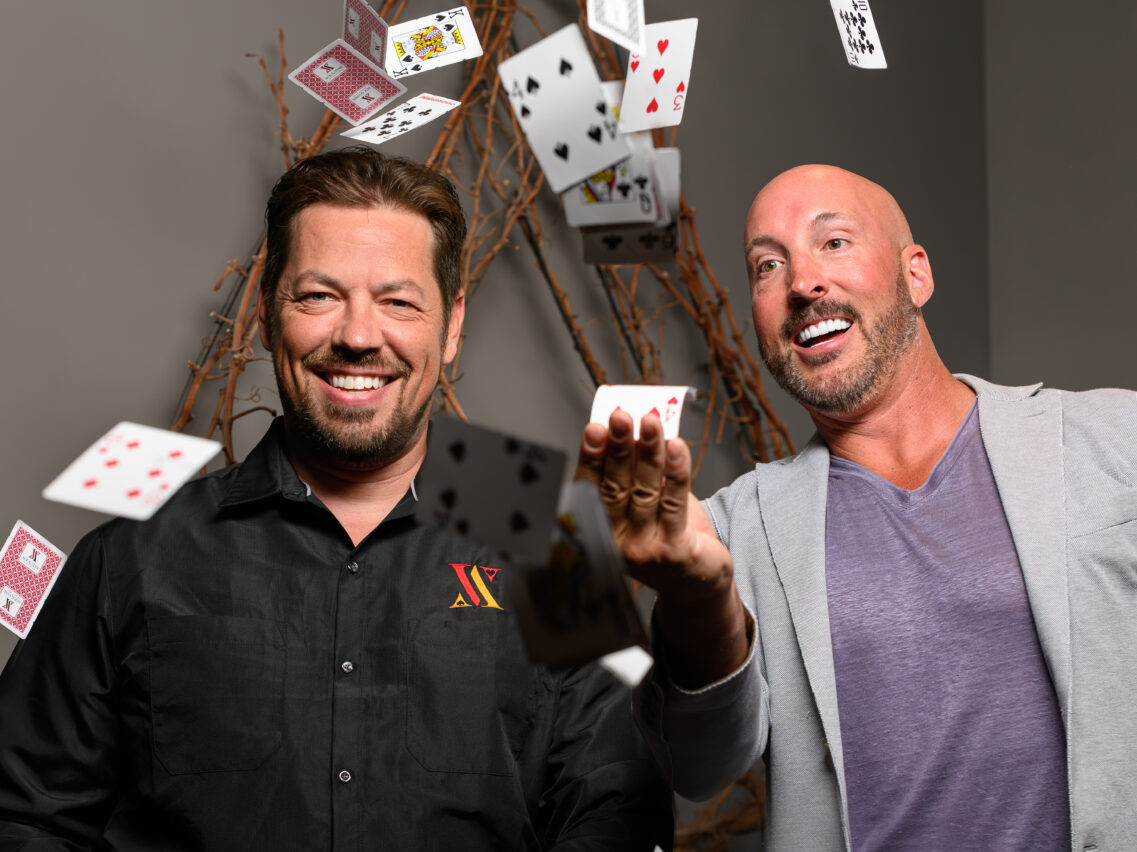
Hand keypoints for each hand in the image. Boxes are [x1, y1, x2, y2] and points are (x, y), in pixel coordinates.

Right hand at [575, 410, 748, 685]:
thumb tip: (634, 432)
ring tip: (651, 422)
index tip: (596, 427)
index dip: (592, 456)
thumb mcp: (644, 504)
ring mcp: (643, 549)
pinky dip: (676, 473)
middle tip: (620, 417)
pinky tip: (677, 448)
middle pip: (615, 487)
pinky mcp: (673, 551)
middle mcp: (615, 541)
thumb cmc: (666, 535)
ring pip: (645, 491)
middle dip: (618, 447)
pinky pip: (674, 504)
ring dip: (649, 452)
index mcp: (601, 527)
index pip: (591, 487)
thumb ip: (635, 474)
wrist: (696, 583)